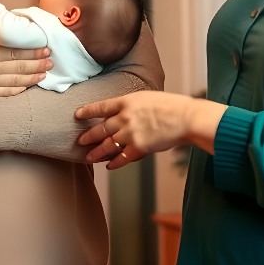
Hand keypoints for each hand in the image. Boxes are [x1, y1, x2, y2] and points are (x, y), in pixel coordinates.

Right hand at [0, 22, 48, 105]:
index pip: (14, 50)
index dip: (31, 49)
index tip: (44, 47)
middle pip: (19, 65)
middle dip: (37, 63)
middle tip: (51, 60)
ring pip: (16, 81)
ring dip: (33, 77)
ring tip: (46, 73)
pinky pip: (5, 93)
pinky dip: (19, 90)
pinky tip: (28, 87)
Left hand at [75, 91, 225, 167]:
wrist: (185, 118)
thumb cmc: (172, 107)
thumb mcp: (148, 98)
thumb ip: (134, 107)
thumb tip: (125, 115)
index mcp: (127, 102)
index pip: (102, 106)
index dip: (88, 111)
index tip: (78, 114)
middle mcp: (125, 117)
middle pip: (101, 128)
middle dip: (89, 136)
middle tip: (80, 141)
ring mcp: (131, 133)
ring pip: (108, 145)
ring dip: (97, 152)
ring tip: (89, 157)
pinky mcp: (139, 147)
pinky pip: (122, 158)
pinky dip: (115, 163)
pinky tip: (109, 166)